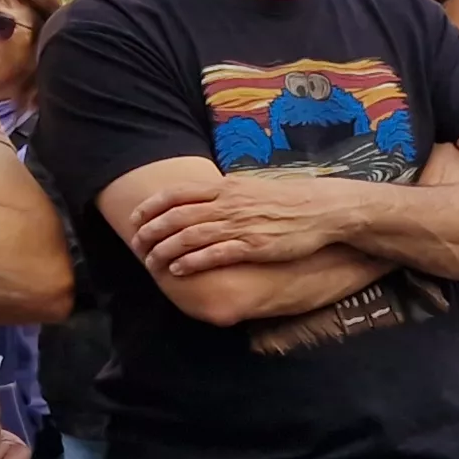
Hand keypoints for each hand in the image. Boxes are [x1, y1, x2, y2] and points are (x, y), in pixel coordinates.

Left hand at [130, 174, 349, 276]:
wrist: (323, 209)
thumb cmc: (288, 201)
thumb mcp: (251, 188)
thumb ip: (225, 194)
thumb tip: (202, 200)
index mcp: (226, 187)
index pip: (177, 193)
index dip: (151, 206)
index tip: (136, 218)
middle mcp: (228, 203)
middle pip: (177, 216)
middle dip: (151, 231)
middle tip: (137, 245)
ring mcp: (240, 224)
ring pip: (190, 236)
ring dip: (165, 250)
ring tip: (151, 261)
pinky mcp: (253, 245)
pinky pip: (214, 254)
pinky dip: (192, 262)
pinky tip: (178, 270)